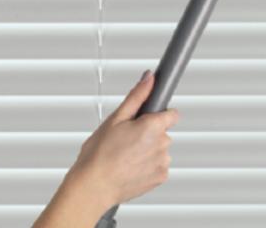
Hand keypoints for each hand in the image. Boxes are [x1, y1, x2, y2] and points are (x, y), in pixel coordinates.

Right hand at [66, 70, 180, 207]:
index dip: (157, 114)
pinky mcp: (160, 178)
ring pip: (160, 149)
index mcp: (153, 127)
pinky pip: (158, 166)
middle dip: (148, 133)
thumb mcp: (115, 119)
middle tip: (127, 138)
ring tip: (126, 155)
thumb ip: (137, 96)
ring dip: (148, 150)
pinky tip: (131, 166)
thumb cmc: (99, 155)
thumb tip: (149, 79)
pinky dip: (148, 165)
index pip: (172, 114)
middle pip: (162, 132)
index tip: (147, 117)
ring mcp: (162, 163)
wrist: (93, 187)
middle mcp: (162, 145)